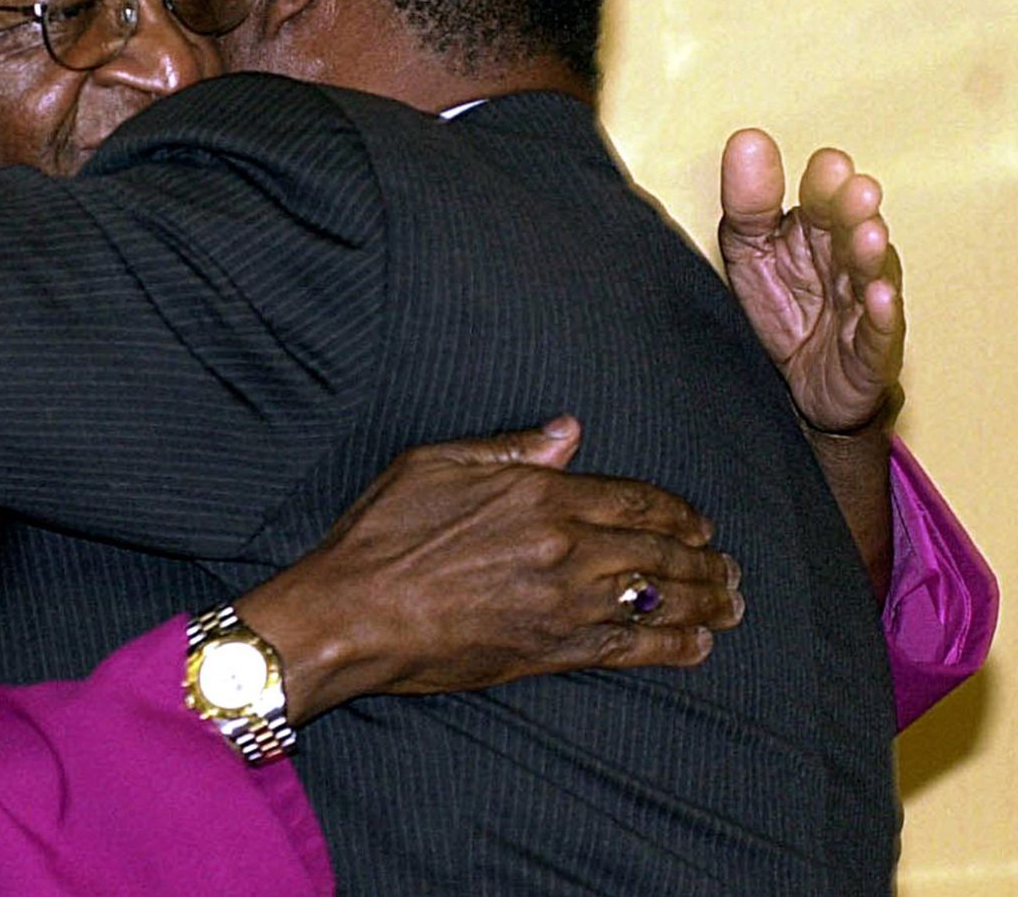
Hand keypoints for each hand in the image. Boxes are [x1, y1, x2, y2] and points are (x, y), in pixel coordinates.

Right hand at [236, 417, 742, 723]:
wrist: (351, 612)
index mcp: (540, 493)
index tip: (700, 523)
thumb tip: (568, 431)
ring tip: (732, 604)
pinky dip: (673, 648)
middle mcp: (565, 546)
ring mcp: (563, 602)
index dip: (677, 512)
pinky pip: (630, 649)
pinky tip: (698, 647)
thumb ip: (510, 447)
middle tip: (731, 567)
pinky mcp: (551, 651)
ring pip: (658, 599)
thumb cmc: (381, 532)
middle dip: (705, 559)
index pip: (635, 499)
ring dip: (705, 601)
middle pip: (661, 550)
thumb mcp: (435, 462)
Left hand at [719, 129, 904, 432]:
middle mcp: (845, 261)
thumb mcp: (750, 252)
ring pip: (871, 273)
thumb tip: (746, 140)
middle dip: (852, 210)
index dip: (825, 183)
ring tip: (867, 235)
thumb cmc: (785, 309)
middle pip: (851, 229)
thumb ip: (748, 201)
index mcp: (816, 232)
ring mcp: (862, 304)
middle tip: (853, 189)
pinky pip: (879, 331)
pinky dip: (882, 314)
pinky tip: (879, 298)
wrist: (800, 387)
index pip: (823, 198)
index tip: (827, 164)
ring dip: (870, 253)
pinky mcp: (870, 351)